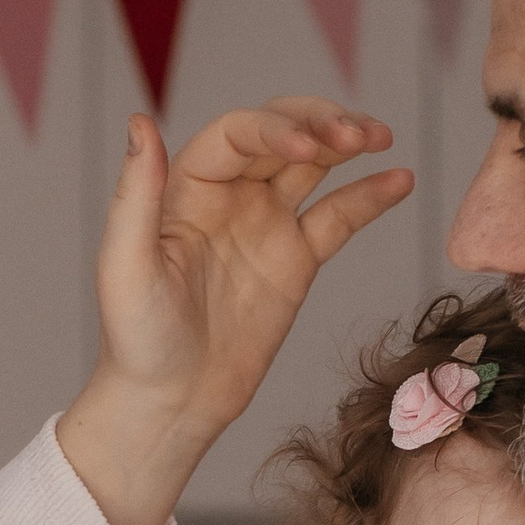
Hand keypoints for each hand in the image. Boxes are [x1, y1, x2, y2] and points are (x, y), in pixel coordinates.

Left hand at [56, 99, 414, 524]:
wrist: (172, 402)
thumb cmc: (136, 340)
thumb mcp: (124, 266)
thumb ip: (136, 194)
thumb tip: (140, 121)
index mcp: (187, 187)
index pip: (239, 134)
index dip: (275, 129)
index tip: (307, 147)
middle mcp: (229, 194)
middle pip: (282, 134)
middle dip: (321, 123)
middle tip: (359, 133)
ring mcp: (266, 224)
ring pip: (314, 164)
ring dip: (348, 141)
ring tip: (381, 136)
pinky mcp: (296, 260)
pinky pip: (338, 216)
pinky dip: (370, 194)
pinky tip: (400, 177)